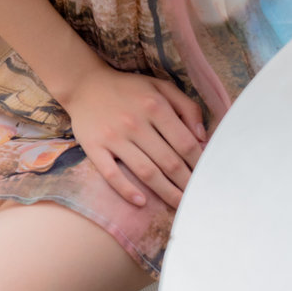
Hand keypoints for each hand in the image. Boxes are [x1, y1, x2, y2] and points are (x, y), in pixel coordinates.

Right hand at [63, 61, 207, 210]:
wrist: (85, 84)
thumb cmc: (129, 89)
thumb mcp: (161, 87)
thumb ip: (187, 107)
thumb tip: (202, 138)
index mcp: (155, 106)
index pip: (185, 143)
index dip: (199, 163)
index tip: (206, 177)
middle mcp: (136, 123)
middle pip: (168, 162)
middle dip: (186, 183)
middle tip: (198, 197)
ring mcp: (114, 137)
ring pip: (146, 172)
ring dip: (166, 192)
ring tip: (179, 205)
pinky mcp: (94, 147)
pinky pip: (112, 174)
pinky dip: (127, 190)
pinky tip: (141, 202)